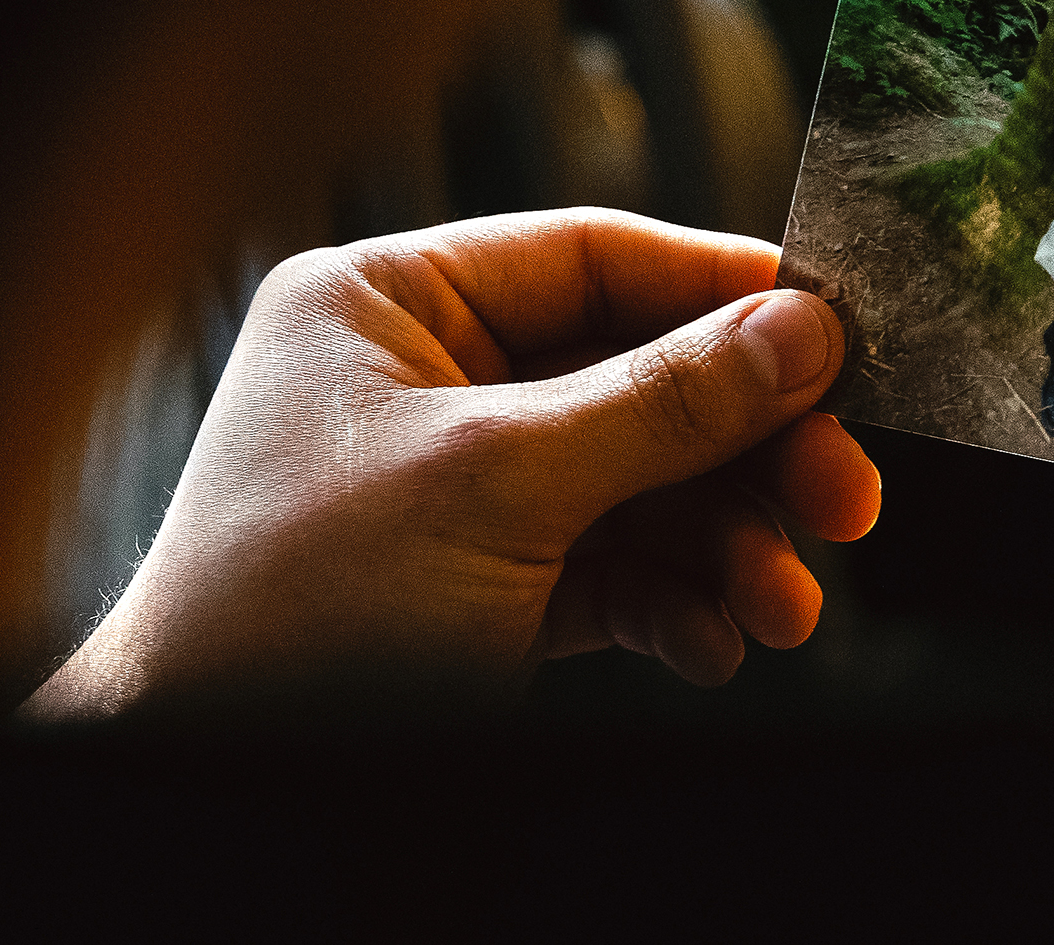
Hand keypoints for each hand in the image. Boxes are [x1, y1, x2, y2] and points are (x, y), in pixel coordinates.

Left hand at [24, 209, 876, 723]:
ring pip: (639, 490)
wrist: (212, 794)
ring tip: (781, 607)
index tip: (834, 333)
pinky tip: (719, 643)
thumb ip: (660, 404)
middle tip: (841, 496)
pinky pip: (610, 576)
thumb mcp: (494, 487)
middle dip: (744, 452)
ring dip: (726, 548)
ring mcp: (454, 493)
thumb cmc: (283, 621)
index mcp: (386, 307)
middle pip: (637, 381)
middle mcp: (422, 385)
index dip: (722, 295)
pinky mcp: (479, 593)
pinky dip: (676, 608)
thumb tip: (798, 331)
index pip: (590, 259)